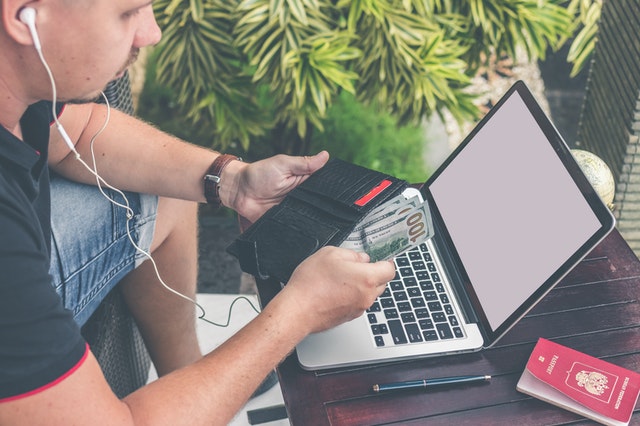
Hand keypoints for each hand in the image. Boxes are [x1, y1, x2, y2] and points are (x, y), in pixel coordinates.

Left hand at [222, 151, 328, 222]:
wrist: (238, 191)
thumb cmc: (258, 173)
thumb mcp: (282, 164)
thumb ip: (303, 163)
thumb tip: (325, 155)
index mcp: (303, 181)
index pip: (322, 185)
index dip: (330, 188)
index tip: (340, 191)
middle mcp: (300, 196)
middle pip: (318, 203)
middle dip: (323, 206)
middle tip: (327, 207)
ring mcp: (293, 210)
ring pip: (309, 217)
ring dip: (311, 217)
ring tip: (315, 217)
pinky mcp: (284, 221)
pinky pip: (294, 227)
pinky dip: (298, 228)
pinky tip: (303, 228)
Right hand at [280, 246, 395, 333]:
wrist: (297, 310)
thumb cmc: (311, 284)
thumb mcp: (330, 254)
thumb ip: (352, 254)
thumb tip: (361, 259)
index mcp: (367, 278)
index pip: (390, 270)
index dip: (385, 261)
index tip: (380, 258)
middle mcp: (367, 296)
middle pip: (381, 283)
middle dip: (373, 273)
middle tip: (356, 266)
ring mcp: (358, 308)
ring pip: (368, 294)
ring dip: (361, 285)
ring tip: (340, 278)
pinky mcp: (348, 317)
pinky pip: (357, 303)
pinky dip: (351, 296)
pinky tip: (334, 290)